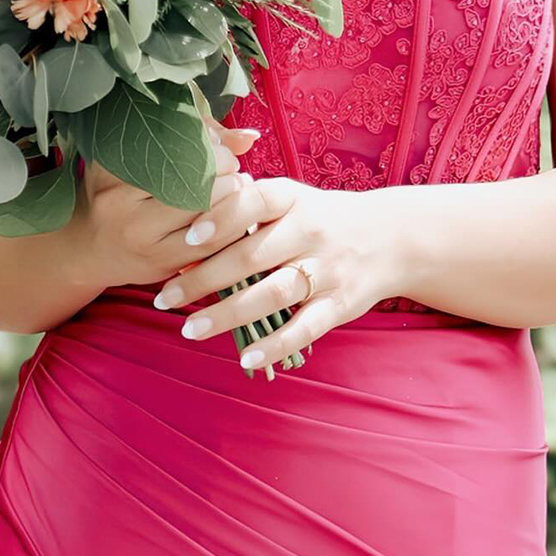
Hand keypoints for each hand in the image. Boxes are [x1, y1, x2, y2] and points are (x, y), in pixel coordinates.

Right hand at [76, 121, 260, 290]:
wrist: (87, 246)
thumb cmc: (116, 192)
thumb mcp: (132, 159)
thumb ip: (188, 140)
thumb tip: (247, 137)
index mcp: (111, 171)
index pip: (170, 150)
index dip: (205, 145)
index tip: (215, 144)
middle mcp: (120, 205)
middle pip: (189, 182)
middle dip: (223, 170)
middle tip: (232, 165)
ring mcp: (140, 239)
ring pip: (203, 215)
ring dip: (232, 198)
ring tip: (238, 185)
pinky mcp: (159, 264)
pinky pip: (208, 245)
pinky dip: (230, 227)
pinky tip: (237, 213)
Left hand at [151, 176, 394, 373]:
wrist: (391, 237)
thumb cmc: (322, 218)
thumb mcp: (292, 201)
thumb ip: (248, 211)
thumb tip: (189, 232)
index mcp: (293, 199)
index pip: (253, 203)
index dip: (219, 218)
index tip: (186, 238)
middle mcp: (310, 231)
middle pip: (251, 256)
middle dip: (203, 278)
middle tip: (165, 297)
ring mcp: (327, 269)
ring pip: (272, 294)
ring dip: (227, 314)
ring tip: (190, 329)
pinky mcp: (341, 304)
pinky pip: (304, 327)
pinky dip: (275, 344)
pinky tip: (246, 356)